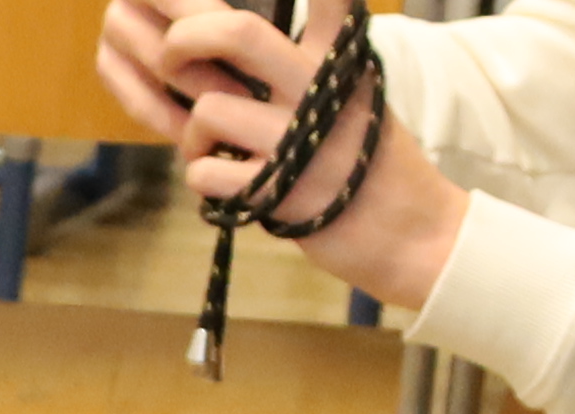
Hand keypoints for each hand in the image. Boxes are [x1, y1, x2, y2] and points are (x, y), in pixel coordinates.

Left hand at [138, 0, 467, 309]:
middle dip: (184, 35)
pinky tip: (228, 184)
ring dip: (193, 135)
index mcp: (333, 59)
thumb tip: (268, 11)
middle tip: (166, 53)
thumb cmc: (359, 156)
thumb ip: (317, 41)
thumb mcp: (347, 87)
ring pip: (210, 111)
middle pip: (239, 33)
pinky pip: (206, 174)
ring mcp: (300, 141)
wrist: (407, 230)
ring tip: (214, 150)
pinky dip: (203, 179)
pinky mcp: (281, 194)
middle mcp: (318, 89)